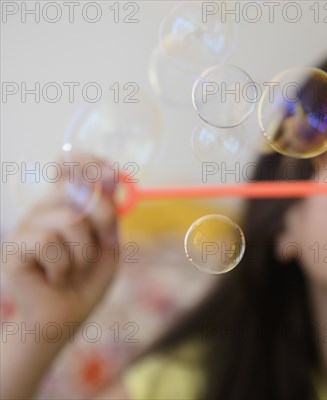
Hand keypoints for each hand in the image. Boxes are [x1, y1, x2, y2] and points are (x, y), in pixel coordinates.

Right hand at [2, 157, 118, 326]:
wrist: (63, 318)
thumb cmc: (86, 280)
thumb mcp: (108, 245)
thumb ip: (110, 214)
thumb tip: (112, 179)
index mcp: (66, 205)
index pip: (69, 166)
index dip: (87, 161)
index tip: (109, 171)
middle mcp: (44, 209)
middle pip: (77, 189)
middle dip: (103, 219)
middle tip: (103, 246)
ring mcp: (26, 226)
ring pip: (70, 220)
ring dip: (83, 253)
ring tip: (73, 270)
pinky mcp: (14, 247)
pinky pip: (49, 243)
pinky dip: (63, 267)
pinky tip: (54, 279)